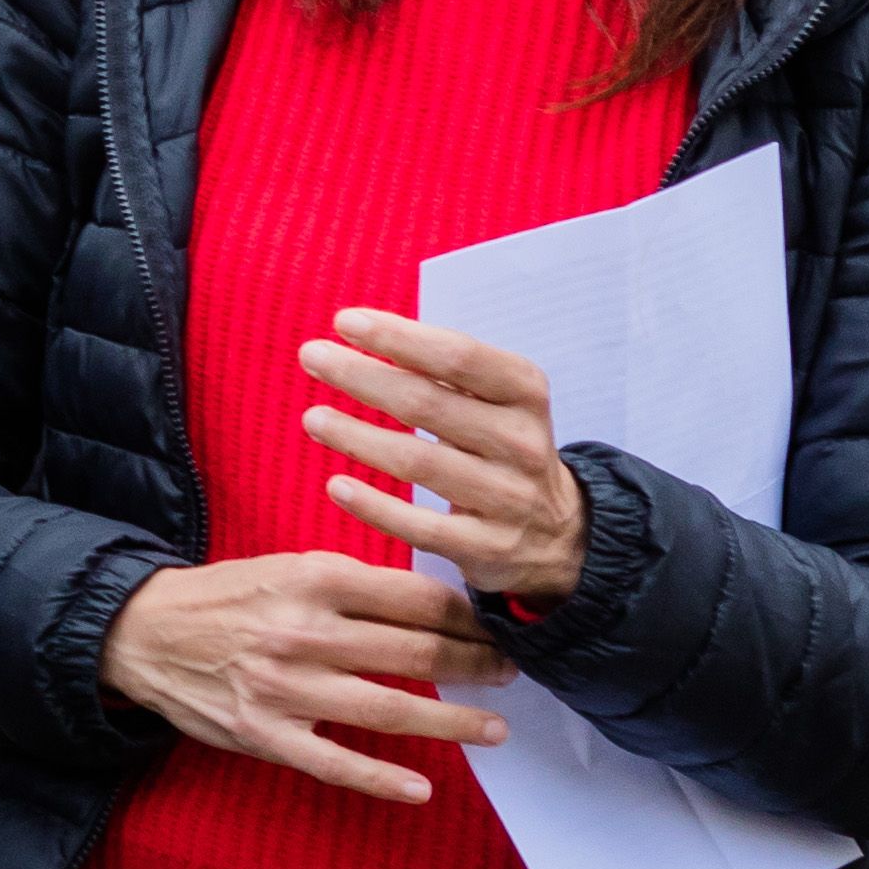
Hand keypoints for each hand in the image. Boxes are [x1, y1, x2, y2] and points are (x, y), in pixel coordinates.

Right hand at [95, 553, 509, 806]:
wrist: (142, 632)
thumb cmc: (227, 597)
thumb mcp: (288, 567)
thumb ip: (353, 583)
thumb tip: (432, 602)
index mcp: (315, 580)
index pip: (415, 598)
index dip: (468, 615)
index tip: (497, 626)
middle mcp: (304, 633)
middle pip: (414, 651)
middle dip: (474, 664)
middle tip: (510, 672)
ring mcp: (284, 689)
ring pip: (388, 709)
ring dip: (452, 721)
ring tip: (495, 728)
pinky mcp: (264, 735)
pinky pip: (334, 763)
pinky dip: (381, 779)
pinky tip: (422, 788)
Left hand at [303, 308, 584, 607]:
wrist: (557, 534)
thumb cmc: (500, 447)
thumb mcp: (495, 401)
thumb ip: (443, 370)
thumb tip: (360, 330)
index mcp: (525, 393)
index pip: (458, 356)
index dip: (399, 337)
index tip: (344, 321)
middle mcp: (522, 443)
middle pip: (428, 404)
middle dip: (363, 376)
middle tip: (311, 356)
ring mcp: (507, 498)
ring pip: (419, 463)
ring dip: (358, 437)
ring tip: (313, 418)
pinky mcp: (486, 548)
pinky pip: (420, 526)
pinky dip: (374, 505)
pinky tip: (336, 486)